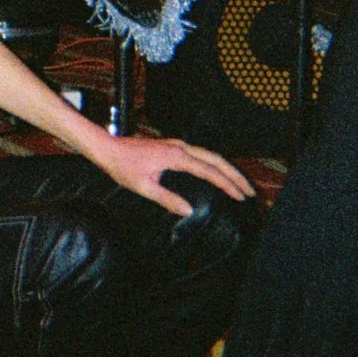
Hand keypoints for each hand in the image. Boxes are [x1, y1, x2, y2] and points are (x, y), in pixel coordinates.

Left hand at [82, 131, 254, 217]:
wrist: (107, 148)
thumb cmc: (122, 166)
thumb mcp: (143, 187)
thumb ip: (167, 199)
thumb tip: (188, 211)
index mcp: (177, 156)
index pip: (210, 171)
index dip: (228, 185)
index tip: (241, 196)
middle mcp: (181, 147)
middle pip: (216, 160)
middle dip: (235, 175)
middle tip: (250, 191)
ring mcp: (177, 144)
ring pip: (210, 154)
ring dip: (226, 168)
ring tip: (239, 183)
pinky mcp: (172, 146)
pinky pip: (200, 153)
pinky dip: (214, 163)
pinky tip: (216, 173)